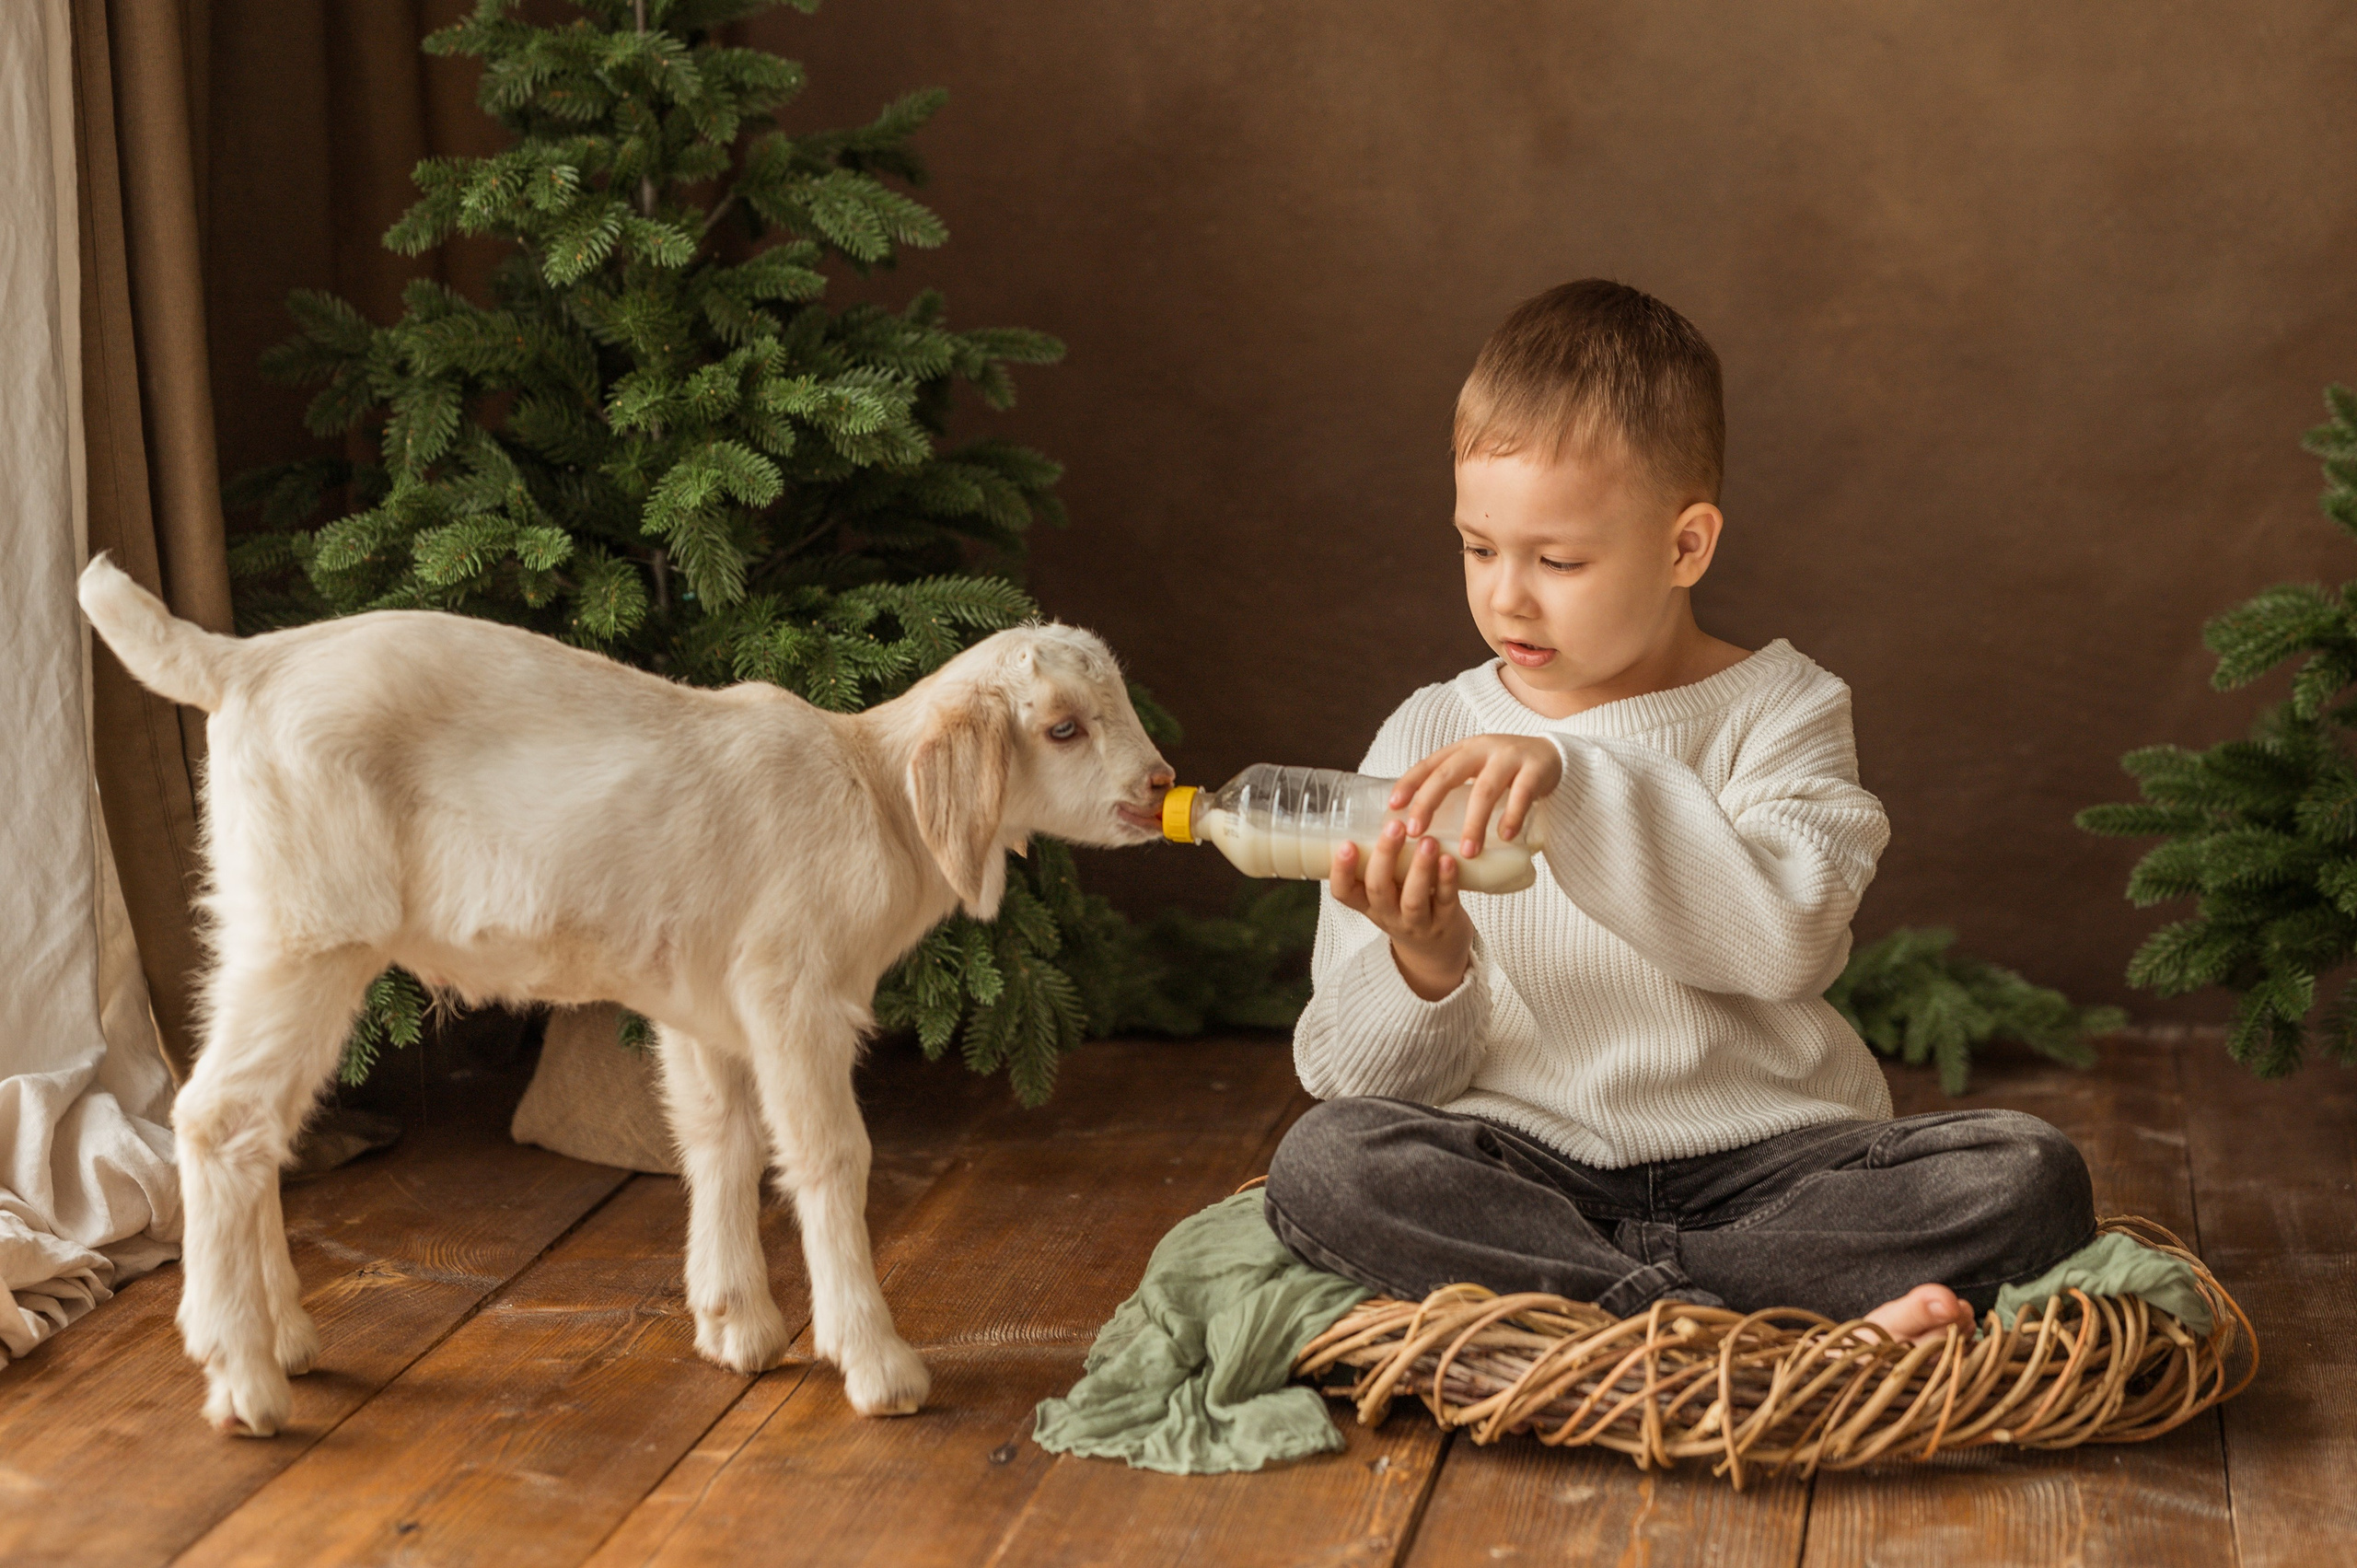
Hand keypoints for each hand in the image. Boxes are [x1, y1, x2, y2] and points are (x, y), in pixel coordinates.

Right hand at [1332, 820, 1472, 1000]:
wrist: (1436, 954)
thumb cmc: (1407, 909)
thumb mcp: (1386, 892)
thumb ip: (1383, 862)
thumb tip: (1385, 806)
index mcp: (1368, 904)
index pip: (1343, 892)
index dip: (1341, 871)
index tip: (1346, 845)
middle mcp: (1389, 915)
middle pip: (1379, 889)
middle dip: (1385, 857)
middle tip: (1394, 827)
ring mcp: (1417, 923)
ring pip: (1413, 899)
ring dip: (1419, 868)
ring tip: (1427, 841)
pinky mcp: (1446, 923)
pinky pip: (1445, 901)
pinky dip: (1447, 880)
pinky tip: (1450, 860)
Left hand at [1391, 734, 1562, 858]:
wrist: (1553, 756)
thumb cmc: (1505, 772)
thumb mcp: (1476, 771)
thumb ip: (1454, 790)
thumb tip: (1419, 830)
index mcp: (1462, 750)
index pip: (1429, 764)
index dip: (1408, 784)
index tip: (1392, 807)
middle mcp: (1481, 749)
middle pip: (1448, 774)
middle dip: (1428, 803)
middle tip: (1416, 833)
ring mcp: (1509, 757)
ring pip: (1485, 789)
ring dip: (1473, 823)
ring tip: (1466, 852)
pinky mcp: (1536, 769)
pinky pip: (1522, 794)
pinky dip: (1512, 816)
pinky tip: (1505, 836)